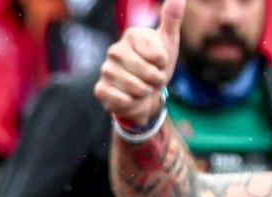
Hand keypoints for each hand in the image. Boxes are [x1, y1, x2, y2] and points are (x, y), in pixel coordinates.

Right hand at [94, 0, 182, 128]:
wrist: (142, 91)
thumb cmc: (156, 64)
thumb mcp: (168, 41)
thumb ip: (172, 18)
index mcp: (131, 35)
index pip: (157, 56)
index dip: (163, 64)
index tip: (159, 62)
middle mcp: (115, 50)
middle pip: (147, 72)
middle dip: (155, 80)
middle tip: (152, 78)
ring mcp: (105, 70)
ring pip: (136, 88)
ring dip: (145, 92)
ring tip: (142, 87)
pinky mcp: (100, 89)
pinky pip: (123, 99)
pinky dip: (132, 102)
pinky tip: (130, 97)